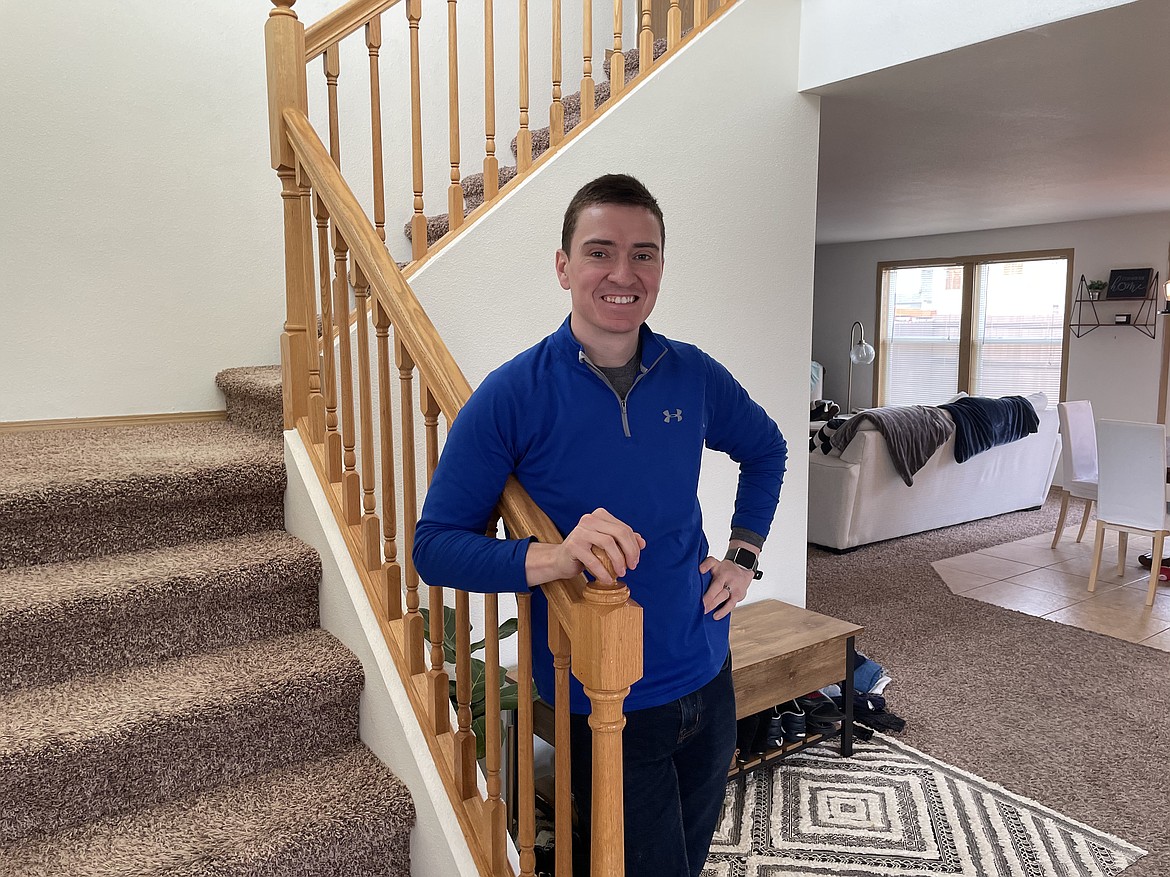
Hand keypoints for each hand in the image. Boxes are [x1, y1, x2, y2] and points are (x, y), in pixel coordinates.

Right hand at [525, 508, 645, 585]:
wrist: (560, 561)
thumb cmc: (586, 552)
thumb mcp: (606, 545)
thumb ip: (623, 541)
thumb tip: (642, 542)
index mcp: (599, 515)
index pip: (624, 528)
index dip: (634, 546)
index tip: (635, 560)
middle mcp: (589, 519)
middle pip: (619, 533)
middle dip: (630, 551)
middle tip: (632, 567)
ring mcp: (580, 531)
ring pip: (608, 543)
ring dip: (619, 561)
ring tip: (621, 573)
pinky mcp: (573, 545)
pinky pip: (594, 560)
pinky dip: (603, 572)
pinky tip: (607, 580)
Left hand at [699, 555, 753, 620]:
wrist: (744, 570)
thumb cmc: (724, 570)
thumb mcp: (715, 564)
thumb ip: (706, 566)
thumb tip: (698, 572)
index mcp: (718, 567)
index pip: (712, 563)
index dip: (706, 566)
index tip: (700, 570)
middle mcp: (727, 576)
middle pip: (717, 585)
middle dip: (709, 595)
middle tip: (700, 602)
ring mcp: (733, 586)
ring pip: (723, 595)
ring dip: (714, 603)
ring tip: (705, 610)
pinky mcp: (738, 595)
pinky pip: (731, 604)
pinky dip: (723, 611)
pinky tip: (716, 616)